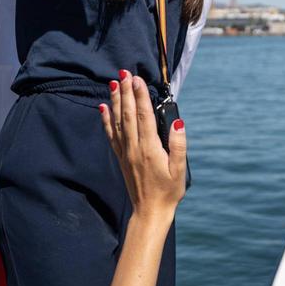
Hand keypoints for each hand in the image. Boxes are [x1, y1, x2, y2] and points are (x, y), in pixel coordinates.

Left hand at [100, 71, 185, 221]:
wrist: (149, 212)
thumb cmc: (169, 191)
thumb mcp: (180, 170)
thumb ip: (178, 144)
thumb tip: (177, 121)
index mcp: (150, 149)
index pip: (144, 116)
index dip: (141, 96)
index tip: (137, 79)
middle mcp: (134, 148)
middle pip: (129, 114)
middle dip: (126, 92)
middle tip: (124, 73)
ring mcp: (125, 153)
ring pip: (118, 121)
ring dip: (116, 101)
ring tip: (113, 83)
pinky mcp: (121, 158)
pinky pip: (111, 134)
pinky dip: (106, 119)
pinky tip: (103, 107)